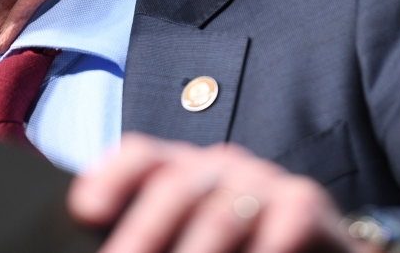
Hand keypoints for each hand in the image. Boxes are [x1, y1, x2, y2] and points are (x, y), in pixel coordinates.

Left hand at [68, 132, 365, 252]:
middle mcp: (219, 167)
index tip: (86, 209)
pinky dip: (265, 250)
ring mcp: (263, 181)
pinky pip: (284, 223)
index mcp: (182, 171)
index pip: (142, 157)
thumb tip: (97, 251)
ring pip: (223, 213)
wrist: (313, 249)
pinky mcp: (304, 203)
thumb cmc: (236, 247)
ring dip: (197, 252)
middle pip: (176, 185)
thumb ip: (147, 238)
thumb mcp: (185, 236)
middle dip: (143, 231)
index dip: (112, 176)